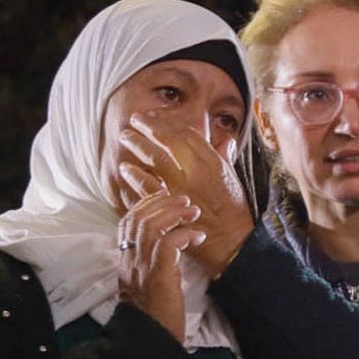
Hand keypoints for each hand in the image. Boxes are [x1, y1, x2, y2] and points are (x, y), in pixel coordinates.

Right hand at [116, 190, 205, 342]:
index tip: (166, 198)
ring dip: (175, 213)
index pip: (127, 221)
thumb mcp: (149, 281)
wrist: (150, 339)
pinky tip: (198, 236)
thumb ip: (154, 261)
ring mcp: (142, 268)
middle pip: (139, 218)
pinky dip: (185, 234)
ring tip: (194, 213)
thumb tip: (172, 242)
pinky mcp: (158, 276)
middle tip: (186, 202)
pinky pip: (168, 244)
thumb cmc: (156, 313)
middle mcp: (129, 261)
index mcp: (125, 261)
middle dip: (163, 203)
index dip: (146, 204)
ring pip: (151, 226)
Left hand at [118, 112, 252, 276]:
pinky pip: (147, 187)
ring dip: (137, 147)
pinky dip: (135, 176)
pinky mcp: (170, 206)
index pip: (187, 133)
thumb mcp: (234, 178)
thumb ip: (224, 157)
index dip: (169, 122)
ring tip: (125, 139)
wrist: (231, 240)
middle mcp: (197, 171)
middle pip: (168, 140)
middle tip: (134, 120)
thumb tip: (226, 140)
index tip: (156, 117)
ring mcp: (181, 188)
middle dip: (149, 127)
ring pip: (155, 160)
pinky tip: (126, 170)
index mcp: (213, 162)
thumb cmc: (234, 210)